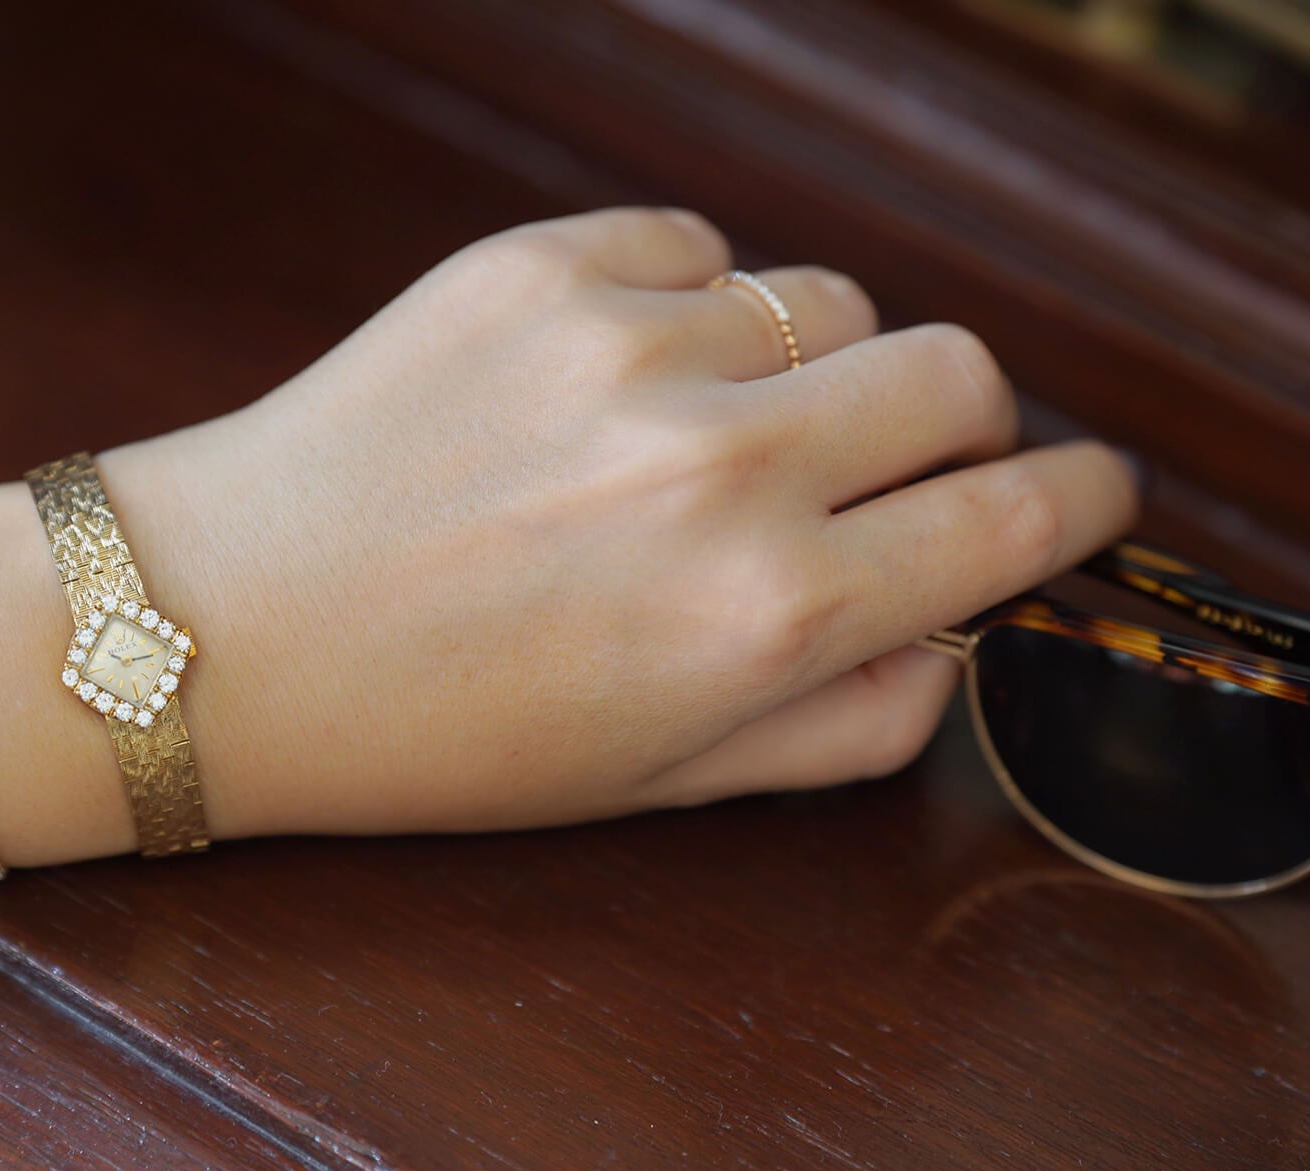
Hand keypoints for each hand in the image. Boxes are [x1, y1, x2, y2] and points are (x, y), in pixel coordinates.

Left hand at [106, 208, 1137, 838]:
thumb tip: (955, 629)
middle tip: (892, 468)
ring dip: (809, 368)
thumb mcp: (660, 783)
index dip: (1080, 500)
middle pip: (958, 371)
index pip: (1012, 516)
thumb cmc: (437, 731)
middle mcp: (721, 466)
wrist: (221, 630)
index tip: (1088, 491)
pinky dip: (694, 307)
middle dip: (958, 426)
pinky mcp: (537, 264)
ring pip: (828, 299)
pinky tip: (615, 380)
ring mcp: (627, 344)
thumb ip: (848, 718)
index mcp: (766, 615)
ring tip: (707, 435)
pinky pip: (696, 248)